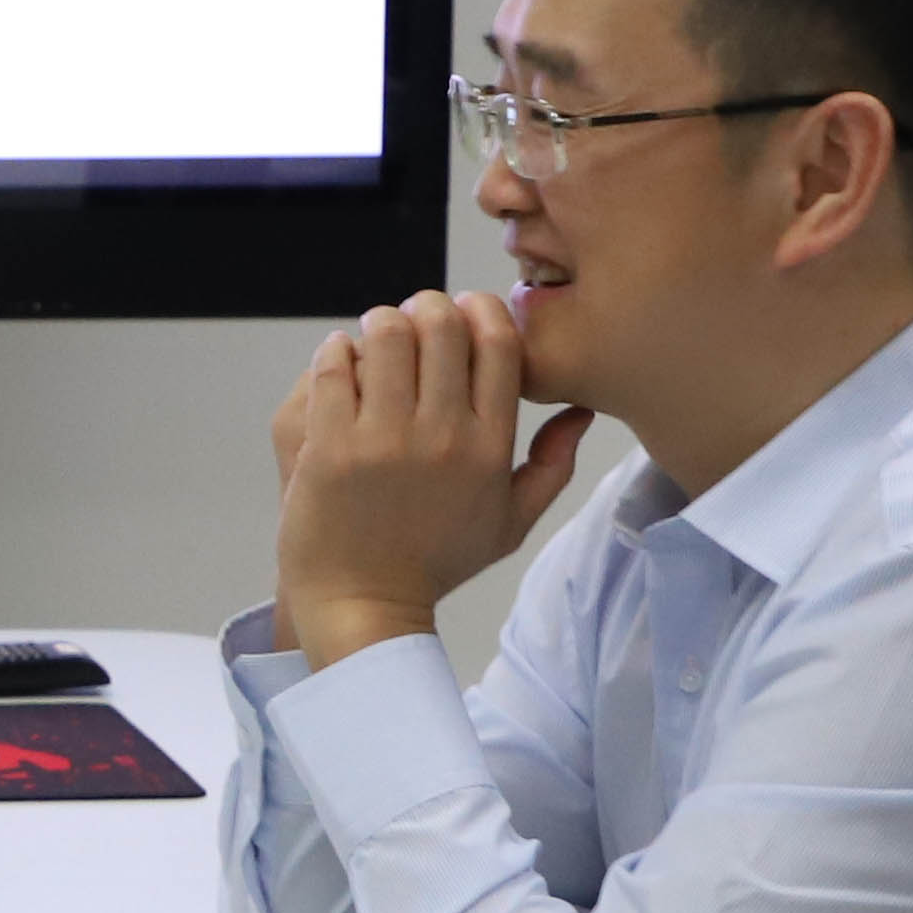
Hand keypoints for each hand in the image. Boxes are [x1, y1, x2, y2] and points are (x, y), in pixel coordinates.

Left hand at [270, 290, 591, 667]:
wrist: (365, 604)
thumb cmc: (438, 562)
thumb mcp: (511, 523)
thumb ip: (553, 465)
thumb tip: (582, 410)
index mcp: (489, 447)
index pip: (498, 342)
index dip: (480, 309)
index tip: (463, 311)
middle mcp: (442, 437)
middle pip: (441, 325)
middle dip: (426, 307)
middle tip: (414, 319)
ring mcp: (383, 441)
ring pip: (386, 334)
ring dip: (380, 322)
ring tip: (375, 337)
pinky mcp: (330, 447)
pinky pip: (334, 366)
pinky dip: (335, 350)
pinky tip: (340, 360)